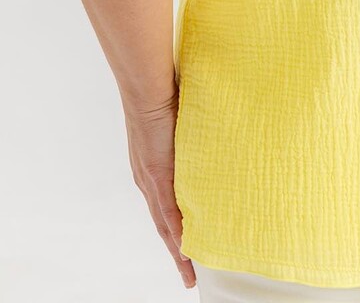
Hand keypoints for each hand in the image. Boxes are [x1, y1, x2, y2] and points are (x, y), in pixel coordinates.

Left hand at [124, 86, 195, 289]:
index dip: (174, 231)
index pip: (163, 209)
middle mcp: (147, 182)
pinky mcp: (158, 177)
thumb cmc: (163, 97)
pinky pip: (169, 214)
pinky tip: (186, 252)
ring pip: (165, 227)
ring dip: (178, 251)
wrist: (148, 89)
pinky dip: (178, 235)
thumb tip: (206, 138)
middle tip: (189, 275)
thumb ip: (187, 139)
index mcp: (150, 171)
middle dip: (176, 251)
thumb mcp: (177, 126)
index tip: (185, 249)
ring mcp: (151, 182)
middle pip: (163, 226)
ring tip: (190, 274)